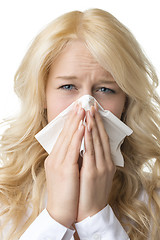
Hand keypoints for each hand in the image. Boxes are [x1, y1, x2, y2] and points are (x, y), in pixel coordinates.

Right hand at [44, 104, 84, 227]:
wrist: (62, 210)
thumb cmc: (68, 190)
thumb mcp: (67, 170)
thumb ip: (71, 157)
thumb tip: (81, 145)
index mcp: (56, 157)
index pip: (64, 135)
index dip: (71, 121)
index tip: (77, 110)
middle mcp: (55, 157)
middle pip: (65, 133)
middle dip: (74, 117)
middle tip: (80, 103)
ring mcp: (59, 162)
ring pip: (68, 137)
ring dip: (76, 122)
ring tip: (82, 109)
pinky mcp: (65, 169)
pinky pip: (72, 148)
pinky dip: (78, 136)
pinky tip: (83, 126)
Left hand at [77, 104, 115, 221]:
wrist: (90, 211)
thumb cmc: (90, 191)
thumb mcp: (96, 172)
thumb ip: (94, 158)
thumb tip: (87, 144)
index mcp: (106, 162)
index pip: (103, 138)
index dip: (98, 124)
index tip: (93, 111)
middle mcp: (106, 162)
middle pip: (101, 137)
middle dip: (96, 120)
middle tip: (91, 105)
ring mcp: (101, 167)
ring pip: (97, 141)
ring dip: (92, 125)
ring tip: (88, 111)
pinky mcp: (93, 172)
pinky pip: (90, 151)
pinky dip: (88, 138)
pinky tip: (85, 127)